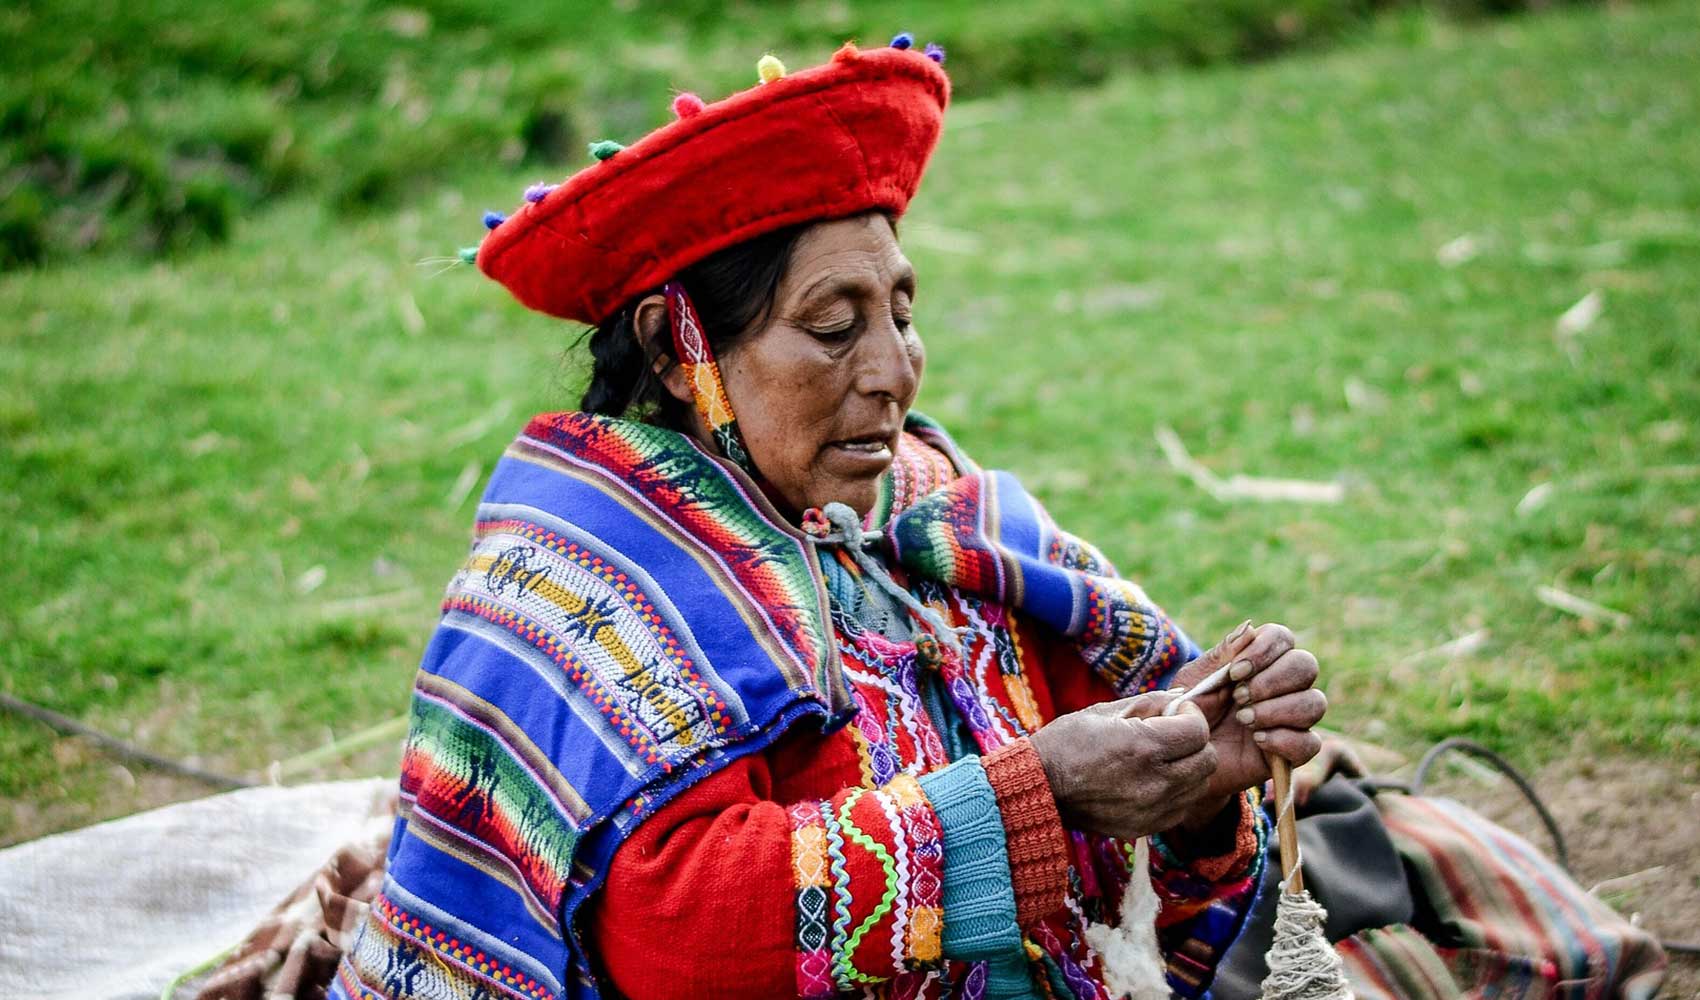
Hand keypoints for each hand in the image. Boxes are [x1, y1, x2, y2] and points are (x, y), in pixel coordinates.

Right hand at [1028, 691, 1218, 841]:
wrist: (1039, 788)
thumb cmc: (1067, 743)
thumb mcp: (1104, 711)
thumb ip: (1148, 702)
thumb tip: (1179, 697)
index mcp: (1144, 746)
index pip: (1198, 730)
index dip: (1191, 715)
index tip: (1177, 711)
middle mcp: (1154, 781)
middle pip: (1207, 760)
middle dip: (1196, 742)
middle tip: (1175, 735)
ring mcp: (1152, 809)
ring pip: (1199, 786)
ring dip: (1189, 768)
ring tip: (1164, 760)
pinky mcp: (1145, 827)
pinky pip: (1181, 808)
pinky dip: (1177, 793)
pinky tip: (1155, 782)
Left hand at [1167, 622, 1326, 822]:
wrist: (1183, 757)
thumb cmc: (1188, 713)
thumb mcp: (1195, 680)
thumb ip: (1223, 655)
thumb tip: (1249, 628)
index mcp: (1260, 661)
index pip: (1283, 638)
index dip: (1265, 650)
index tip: (1236, 671)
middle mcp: (1282, 686)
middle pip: (1306, 666)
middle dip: (1272, 681)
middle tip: (1239, 697)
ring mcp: (1290, 719)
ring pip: (1314, 703)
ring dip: (1278, 709)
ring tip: (1244, 719)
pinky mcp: (1292, 752)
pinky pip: (1311, 743)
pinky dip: (1285, 739)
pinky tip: (1257, 740)